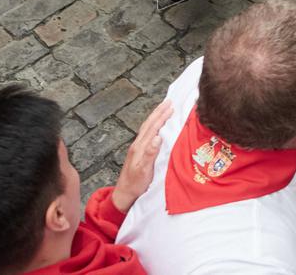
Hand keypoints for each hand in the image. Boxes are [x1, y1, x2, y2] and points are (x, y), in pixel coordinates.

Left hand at [112, 99, 173, 213]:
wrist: (124, 194)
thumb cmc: (135, 185)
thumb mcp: (144, 171)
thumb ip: (150, 154)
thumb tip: (158, 137)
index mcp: (140, 147)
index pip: (153, 128)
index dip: (162, 116)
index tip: (171, 106)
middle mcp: (138, 145)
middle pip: (149, 124)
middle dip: (159, 111)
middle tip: (169, 101)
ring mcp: (137, 148)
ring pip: (147, 127)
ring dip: (156, 116)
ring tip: (163, 109)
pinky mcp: (138, 152)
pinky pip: (147, 134)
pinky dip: (153, 125)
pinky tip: (157, 126)